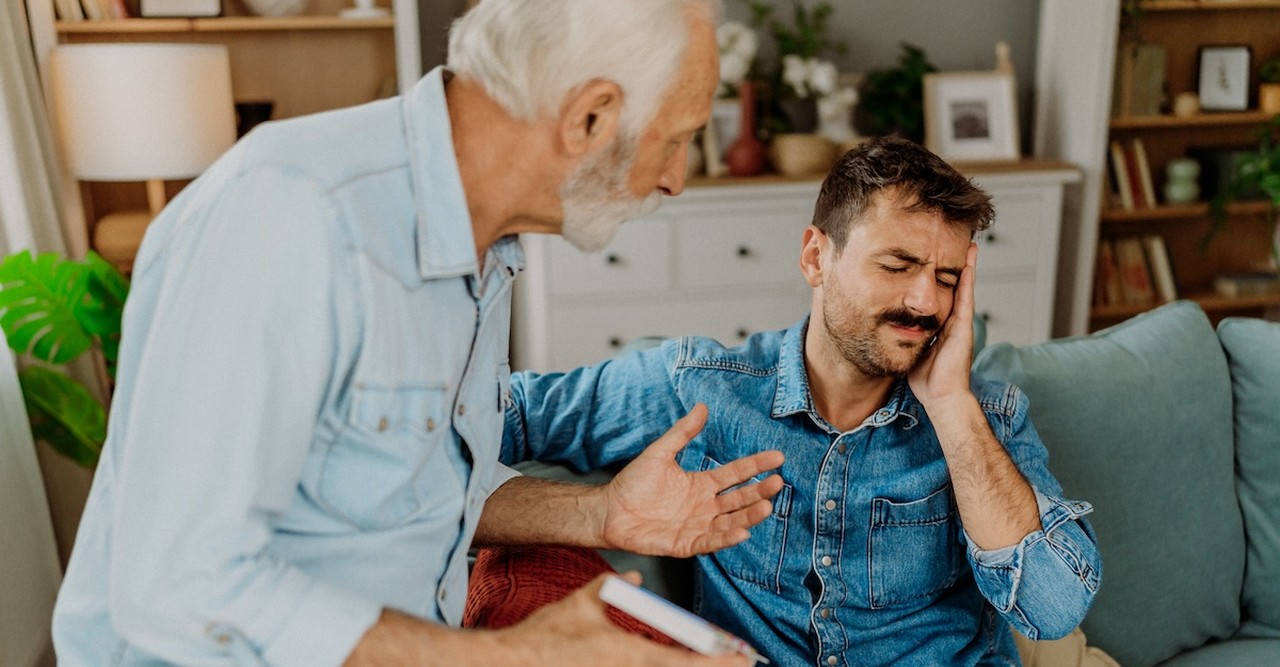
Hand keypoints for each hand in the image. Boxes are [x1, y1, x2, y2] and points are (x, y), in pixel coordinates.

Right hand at [493, 572, 751, 666]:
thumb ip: (613, 586)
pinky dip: (661, 663)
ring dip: (685, 664)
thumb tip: (634, 577)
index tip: (742, 659)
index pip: (687, 660)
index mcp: (633, 653)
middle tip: (737, 660)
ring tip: (712, 659)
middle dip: (711, 665)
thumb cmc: (549, 636)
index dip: (718, 661)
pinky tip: (667, 658)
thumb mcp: (584, 603)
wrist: (518, 661)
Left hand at [601, 404, 783, 557]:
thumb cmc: (633, 483)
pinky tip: (741, 532)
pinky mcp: (686, 544)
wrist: (609, 510)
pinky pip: (710, 541)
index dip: (756, 465)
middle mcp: (704, 505)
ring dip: (749, 515)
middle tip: (777, 482)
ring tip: (766, 506)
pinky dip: (726, 538)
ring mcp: (697, 525)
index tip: (777, 457)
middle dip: (759, 491)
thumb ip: (682, 433)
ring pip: (730, 521)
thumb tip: (701, 407)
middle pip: (739, 498)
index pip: (735, 474)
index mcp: (701, 484)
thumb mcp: (660, 453)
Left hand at [909, 242, 977, 408]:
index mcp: (940, 327)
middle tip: (954, 243)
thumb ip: (905, 337)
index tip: (933, 260)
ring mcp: (960, 323)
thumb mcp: (911, 350)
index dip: (937, 279)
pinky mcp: (963, 326)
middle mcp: (951, 321)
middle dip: (953, 267)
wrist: (941, 398)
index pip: (939, 296)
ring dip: (966, 265)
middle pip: (952, 287)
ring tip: (967, 243)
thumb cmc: (926, 380)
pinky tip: (969, 259)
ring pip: (962, 287)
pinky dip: (969, 277)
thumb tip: (887, 328)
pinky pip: (966, 295)